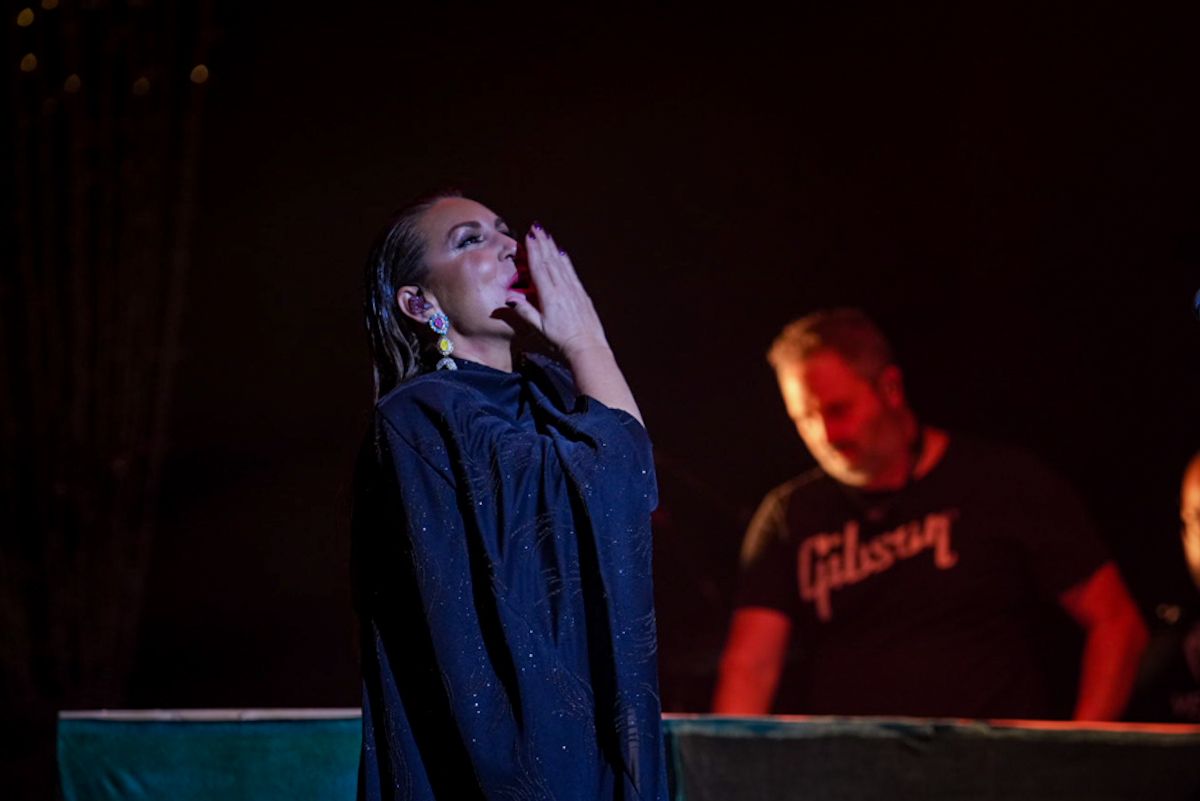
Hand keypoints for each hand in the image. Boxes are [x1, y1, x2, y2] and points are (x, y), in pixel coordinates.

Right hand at [508, 224, 609, 357]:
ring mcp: (574, 290)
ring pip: (561, 264)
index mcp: (549, 296)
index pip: (539, 268)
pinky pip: (572, 273)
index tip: (529, 237)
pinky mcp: (582, 294)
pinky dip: (566, 261)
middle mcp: (562, 289)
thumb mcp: (538, 329)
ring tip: (547, 235)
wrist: (587, 347)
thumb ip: (524, 312)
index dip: (533, 251)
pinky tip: (562, 254)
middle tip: (536, 228)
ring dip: (553, 248)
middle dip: (542, 244)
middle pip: (550, 261)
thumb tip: (509, 299)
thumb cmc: (560, 341)